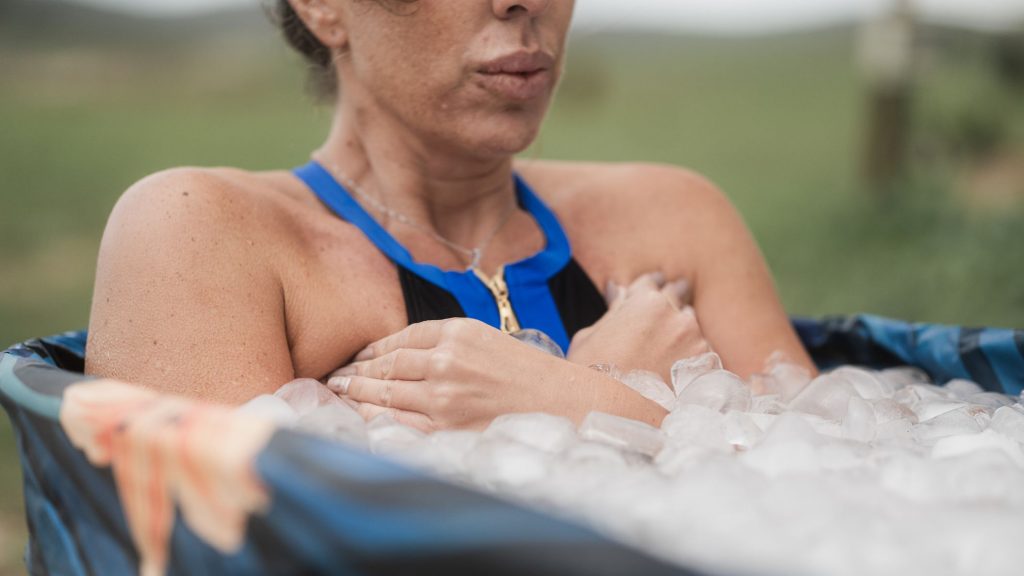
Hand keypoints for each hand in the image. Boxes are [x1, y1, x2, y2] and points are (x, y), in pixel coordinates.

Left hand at [325, 318, 569, 431]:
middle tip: (335, 376)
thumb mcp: (487, 339)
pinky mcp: (446, 429)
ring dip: (357, 393)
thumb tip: (400, 354)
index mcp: (458, 332)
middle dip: (356, 371)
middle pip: (386, 364)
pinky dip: (374, 418)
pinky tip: (361, 416)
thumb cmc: (527, 373)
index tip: (357, 356)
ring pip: (385, 393)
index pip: (400, 337)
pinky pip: (397, 423)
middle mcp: (446, 361)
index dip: (373, 348)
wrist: (563, 404)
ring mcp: (443, 397)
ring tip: (339, 392)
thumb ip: (446, 341)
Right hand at [567, 272, 710, 384]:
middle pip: (677, 299)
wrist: (612, 415)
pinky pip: (702, 356)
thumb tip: (618, 291)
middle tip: (655, 329)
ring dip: (680, 337)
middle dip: (667, 310)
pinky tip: (672, 377)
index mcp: (645, 300)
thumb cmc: (590, 374)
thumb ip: (613, 309)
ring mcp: (695, 340)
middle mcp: (675, 314)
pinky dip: (690, 363)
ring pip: (691, 328)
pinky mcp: (706, 367)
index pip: (651, 283)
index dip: (646, 291)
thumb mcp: (590, 335)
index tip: (646, 299)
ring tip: (661, 361)